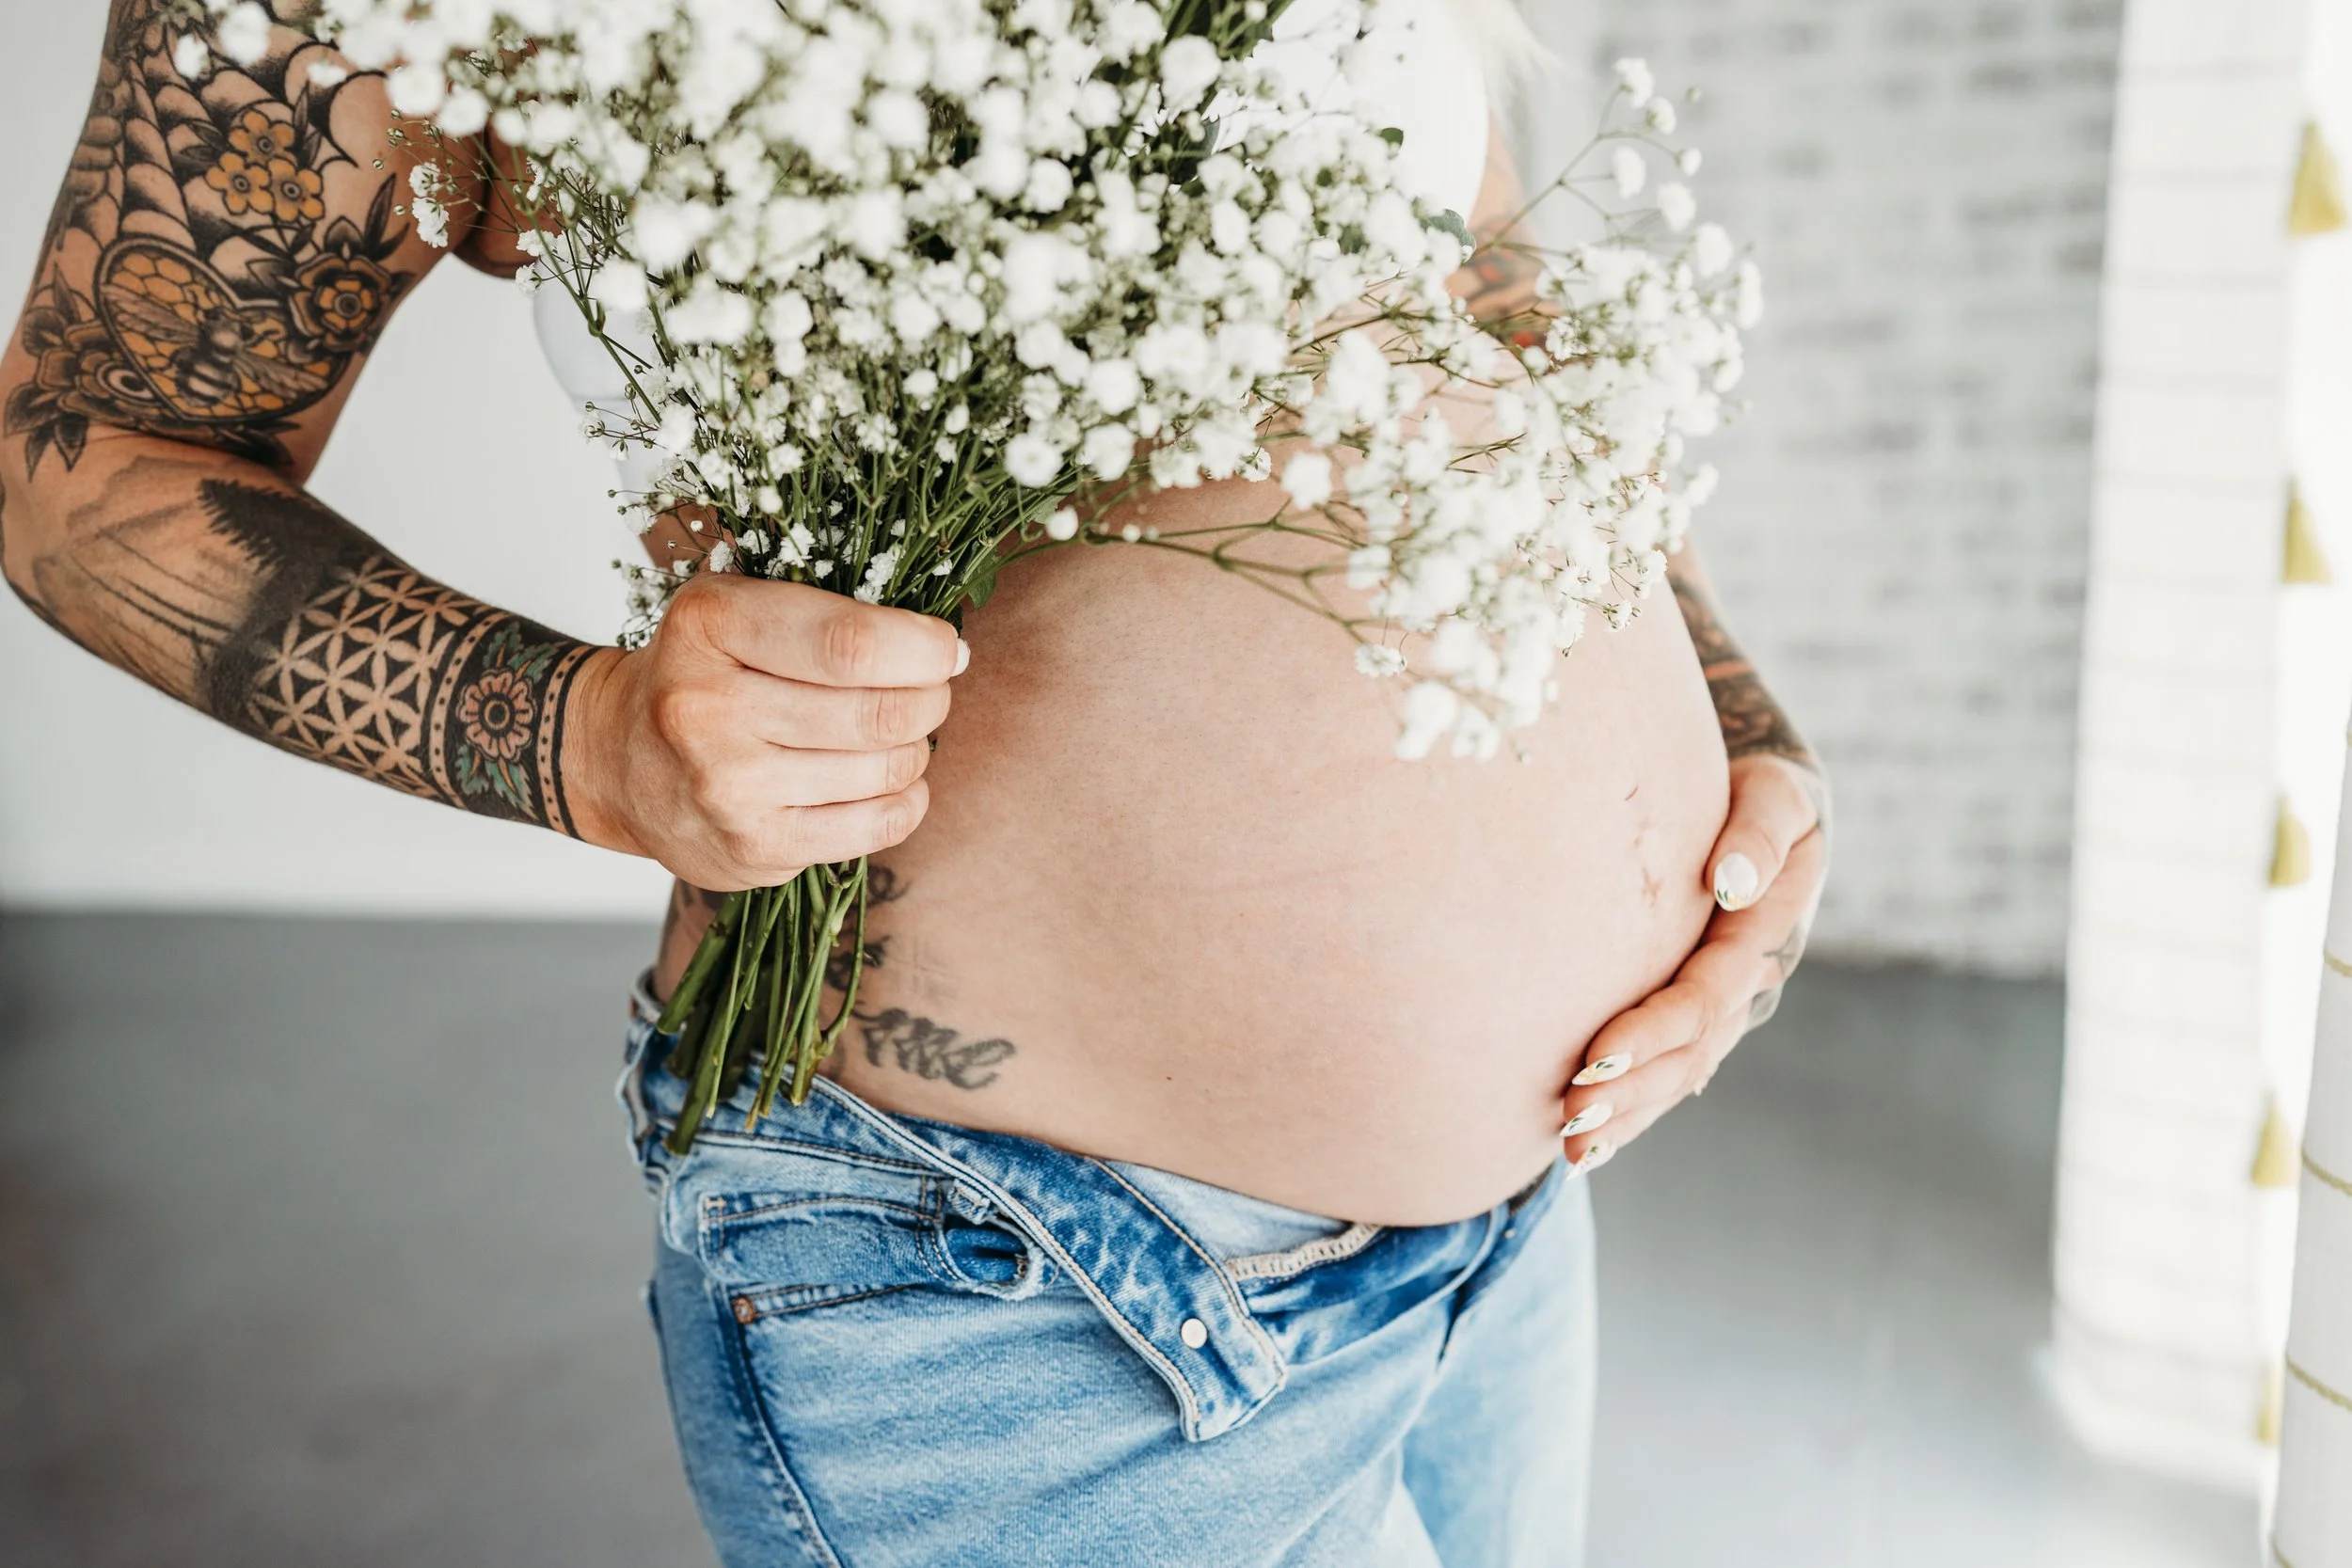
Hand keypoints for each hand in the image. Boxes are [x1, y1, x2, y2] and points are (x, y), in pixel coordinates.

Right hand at [565, 574, 965, 888]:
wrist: (615, 759)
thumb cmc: (701, 672)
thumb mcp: (737, 608)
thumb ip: (827, 612)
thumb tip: (944, 651)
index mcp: (710, 625)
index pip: (851, 644)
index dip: (923, 649)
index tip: (945, 650)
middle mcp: (709, 708)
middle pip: (879, 712)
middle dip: (929, 698)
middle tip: (929, 691)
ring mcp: (728, 787)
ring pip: (885, 769)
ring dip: (915, 748)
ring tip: (895, 734)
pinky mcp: (752, 848)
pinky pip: (876, 825)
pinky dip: (906, 799)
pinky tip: (888, 781)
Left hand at [1557, 753, 1829, 1172]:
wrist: (1763, 804)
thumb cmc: (1759, 789)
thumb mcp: (1776, 795)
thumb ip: (1761, 833)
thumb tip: (1731, 880)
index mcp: (1761, 936)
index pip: (1704, 998)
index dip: (1652, 1032)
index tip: (1594, 1057)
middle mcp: (1745, 983)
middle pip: (1689, 1054)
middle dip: (1632, 1092)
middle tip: (1571, 1121)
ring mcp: (1723, 1004)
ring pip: (1678, 1075)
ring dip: (1629, 1116)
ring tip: (1572, 1151)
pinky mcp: (1694, 1011)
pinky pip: (1666, 1072)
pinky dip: (1632, 1111)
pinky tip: (1589, 1147)